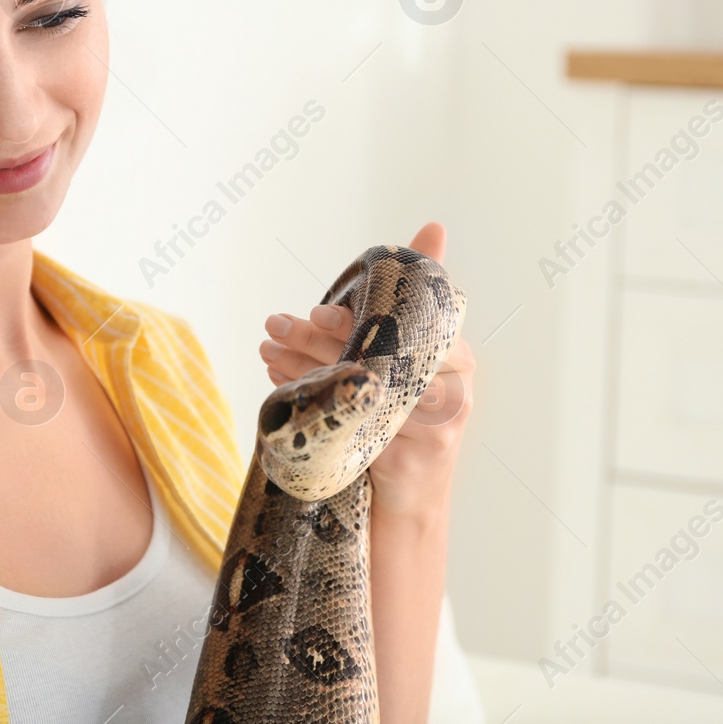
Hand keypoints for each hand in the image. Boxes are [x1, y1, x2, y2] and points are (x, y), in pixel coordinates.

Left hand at [258, 221, 474, 519]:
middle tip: (273, 325)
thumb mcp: (411, 354)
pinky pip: (359, 426)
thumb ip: (414, 299)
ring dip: (308, 370)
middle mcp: (455, 382)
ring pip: (363, 388)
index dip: (355, 317)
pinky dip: (318, 406)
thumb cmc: (407, 413)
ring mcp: (441, 422)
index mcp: (454, 349)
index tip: (315, 310)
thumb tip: (436, 226)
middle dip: (317, 338)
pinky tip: (285, 394)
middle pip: (377, 353)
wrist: (414, 497)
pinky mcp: (418, 456)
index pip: (402, 321)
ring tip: (267, 352)